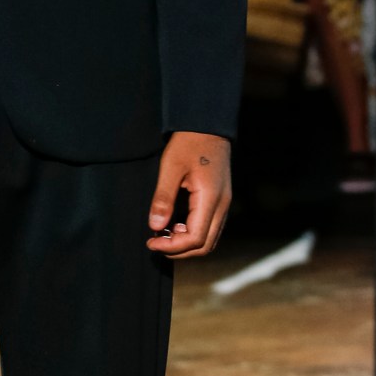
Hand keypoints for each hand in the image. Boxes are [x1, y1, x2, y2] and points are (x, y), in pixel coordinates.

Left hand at [146, 132, 231, 258]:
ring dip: (186, 244)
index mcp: (211, 199)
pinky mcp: (221, 201)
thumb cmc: (188, 143)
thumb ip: (163, 198)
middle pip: (205, 245)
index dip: (172, 246)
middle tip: (155, 242)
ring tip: (164, 234)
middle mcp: (222, 205)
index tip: (151, 241)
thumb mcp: (170, 167)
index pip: (195, 238)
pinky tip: (176, 225)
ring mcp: (224, 204)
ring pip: (210, 239)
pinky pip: (210, 228)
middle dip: (179, 250)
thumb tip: (155, 226)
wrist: (208, 126)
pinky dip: (194, 234)